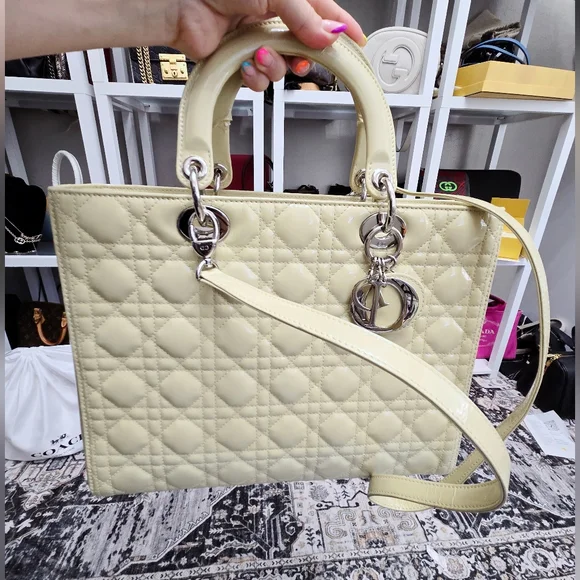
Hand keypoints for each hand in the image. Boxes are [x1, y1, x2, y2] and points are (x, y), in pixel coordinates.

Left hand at [171, 0, 364, 90]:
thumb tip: (328, 34)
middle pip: (305, 47)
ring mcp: (258, 40)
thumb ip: (303, 16)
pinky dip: (254, 76)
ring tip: (257, 55)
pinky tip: (245, 63)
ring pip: (283, 68)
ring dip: (273, 67)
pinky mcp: (241, 60)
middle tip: (300, 58)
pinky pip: (261, 79)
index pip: (323, 12)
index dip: (342, 28)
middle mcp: (273, 18)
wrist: (179, 6)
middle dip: (302, 56)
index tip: (357, 42)